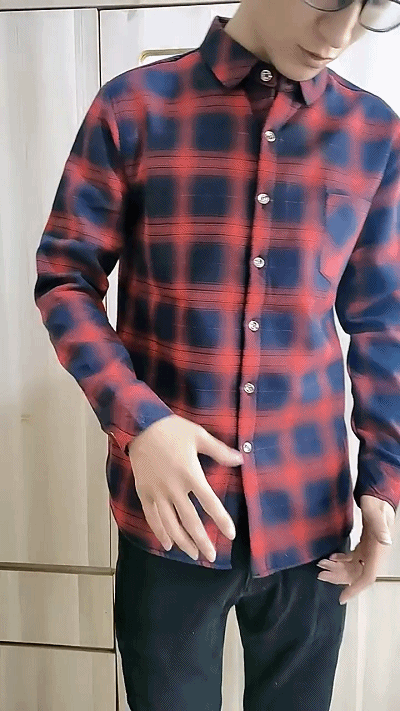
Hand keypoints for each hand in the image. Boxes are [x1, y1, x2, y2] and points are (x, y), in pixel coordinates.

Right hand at [127, 414, 243, 561]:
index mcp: (190, 474)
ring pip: (170, 524)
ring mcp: (157, 492)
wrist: (140, 425)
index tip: (230, 534)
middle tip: (211, 556)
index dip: (221, 520)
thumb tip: (241, 458)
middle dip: (202, 541)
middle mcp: (174, 488)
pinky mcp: (144, 492)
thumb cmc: (172, 429)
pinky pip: (152, 517)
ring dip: (182, 541)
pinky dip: (159, 532)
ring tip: (193, 554)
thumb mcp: (199, 435)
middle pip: (190, 521)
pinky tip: (167, 544)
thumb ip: (219, 451)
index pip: (210, 503)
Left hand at [316, 495, 395, 603]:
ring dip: (338, 568)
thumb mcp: (376, 513)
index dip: (355, 588)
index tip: (342, 597)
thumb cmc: (376, 503)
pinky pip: (353, 559)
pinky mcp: (366, 545)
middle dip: (339, 576)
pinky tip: (332, 557)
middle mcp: (375, 554)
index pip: (367, 576)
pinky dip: (342, 560)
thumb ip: (379, 527)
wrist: (377, 495)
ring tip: (321, 566)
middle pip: (356, 574)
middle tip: (321, 574)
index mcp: (378, 550)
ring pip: (353, 567)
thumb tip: (385, 541)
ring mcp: (370, 550)